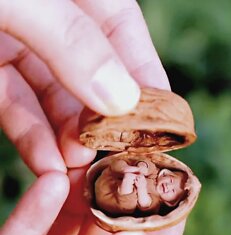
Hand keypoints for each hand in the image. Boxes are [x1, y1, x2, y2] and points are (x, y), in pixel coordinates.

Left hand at [0, 0, 181, 234]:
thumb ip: (69, 39)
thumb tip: (122, 97)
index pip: (122, 28)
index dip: (145, 73)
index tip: (161, 120)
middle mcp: (44, 11)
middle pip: (92, 67)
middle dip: (104, 115)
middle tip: (115, 157)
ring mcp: (9, 35)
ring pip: (54, 91)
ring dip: (69, 132)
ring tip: (82, 168)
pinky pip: (13, 102)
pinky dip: (32, 134)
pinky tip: (48, 162)